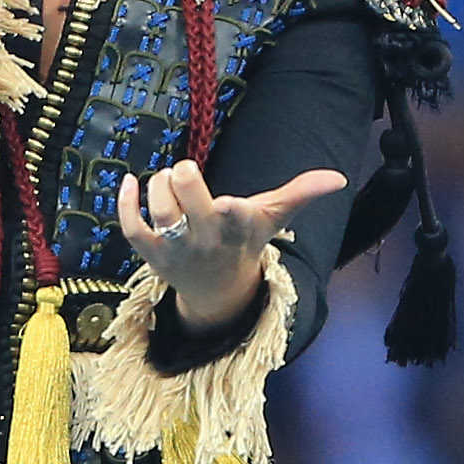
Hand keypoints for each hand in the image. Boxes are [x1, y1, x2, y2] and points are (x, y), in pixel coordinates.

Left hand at [118, 159, 348, 331]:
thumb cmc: (245, 242)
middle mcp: (207, 242)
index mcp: (238, 230)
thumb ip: (301, 194)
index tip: (228, 203)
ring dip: (158, 187)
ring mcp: (178, 251)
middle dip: (184, 181)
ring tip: (167, 180)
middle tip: (186, 171)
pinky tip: (127, 181)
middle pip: (186, 211)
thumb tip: (338, 177)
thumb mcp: (273, 218)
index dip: (230, 212)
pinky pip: (132, 229)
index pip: (235, 222)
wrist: (219, 292)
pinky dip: (126, 204)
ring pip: (160, 215)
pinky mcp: (153, 255)